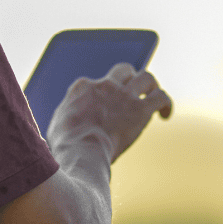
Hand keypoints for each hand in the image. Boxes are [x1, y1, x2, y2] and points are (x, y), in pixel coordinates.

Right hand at [46, 63, 173, 163]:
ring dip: (152, 85)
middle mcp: (104, 85)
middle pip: (123, 70)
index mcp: (81, 88)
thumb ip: (67, 120)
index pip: (94, 82)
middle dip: (131, 77)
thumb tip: (68, 126)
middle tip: (134, 91)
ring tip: (154, 96)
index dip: (102, 93)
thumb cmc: (66, 148)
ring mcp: (123, 95)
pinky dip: (166, 103)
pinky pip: (161, 97)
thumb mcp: (56, 128)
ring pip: (146, 77)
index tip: (105, 105)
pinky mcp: (141, 109)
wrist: (82, 153)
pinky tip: (165, 114)